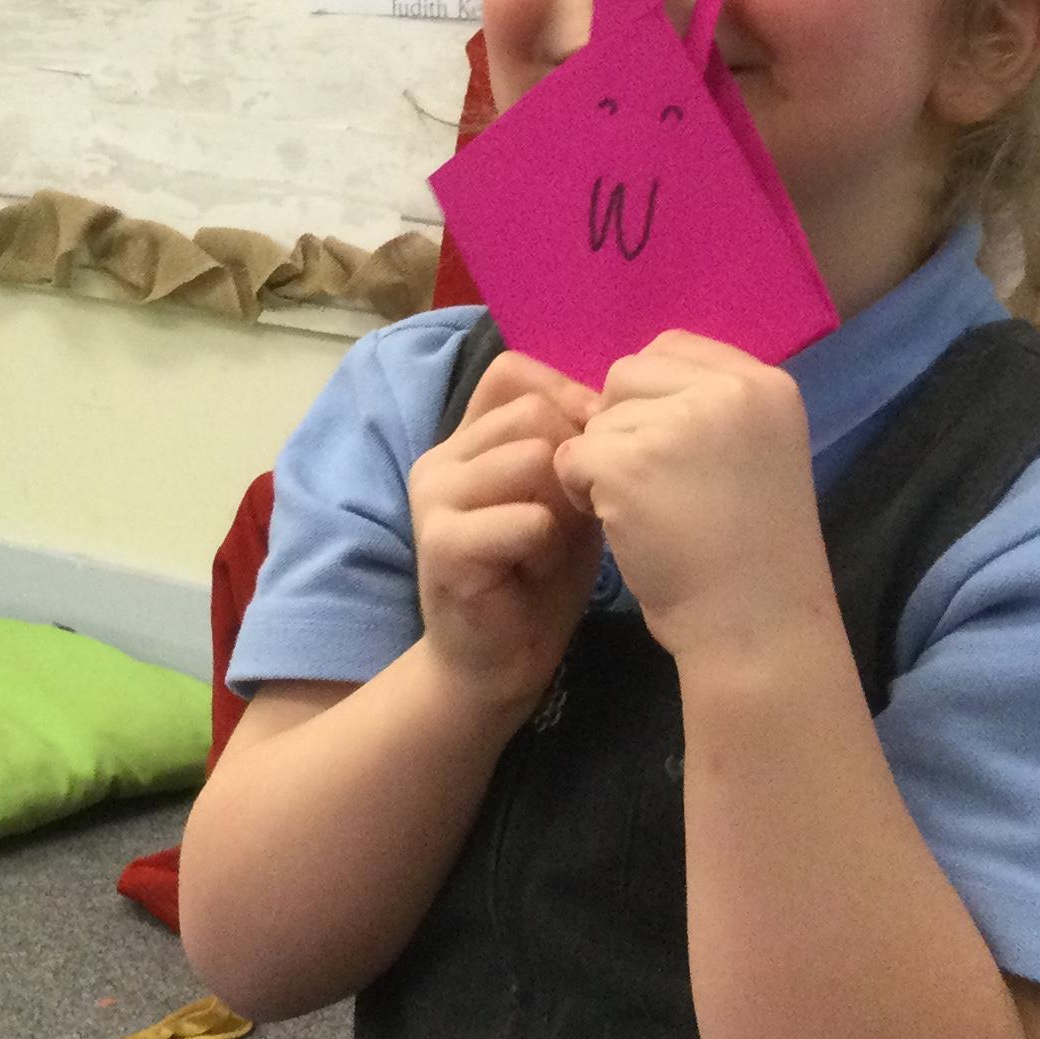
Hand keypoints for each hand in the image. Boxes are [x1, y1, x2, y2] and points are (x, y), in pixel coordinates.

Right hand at [408, 349, 604, 716]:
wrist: (496, 664)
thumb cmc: (536, 581)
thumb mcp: (566, 499)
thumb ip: (576, 449)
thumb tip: (606, 403)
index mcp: (465, 441)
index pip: (512, 373)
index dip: (566, 396)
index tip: (593, 449)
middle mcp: (440, 458)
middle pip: (531, 411)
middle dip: (573, 458)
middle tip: (574, 513)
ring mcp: (433, 498)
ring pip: (532, 458)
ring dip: (561, 506)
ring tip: (551, 545)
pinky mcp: (442, 545)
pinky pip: (528, 518)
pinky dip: (549, 546)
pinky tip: (536, 572)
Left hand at [554, 332, 837, 674]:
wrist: (756, 624)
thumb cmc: (754, 552)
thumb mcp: (757, 455)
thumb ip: (710, 411)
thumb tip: (624, 387)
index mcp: (769, 385)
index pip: (676, 348)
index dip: (654, 398)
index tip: (670, 455)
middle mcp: (729, 391)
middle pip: (628, 374)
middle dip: (623, 426)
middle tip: (653, 485)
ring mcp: (678, 425)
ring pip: (599, 418)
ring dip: (603, 462)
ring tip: (647, 512)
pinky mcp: (629, 463)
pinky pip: (572, 455)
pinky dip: (582, 492)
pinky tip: (621, 526)